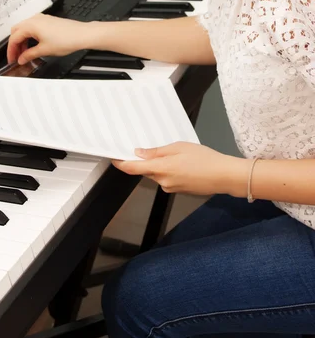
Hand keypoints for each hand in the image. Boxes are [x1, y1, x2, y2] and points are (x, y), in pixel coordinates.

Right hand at [7, 13, 92, 63]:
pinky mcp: (47, 21)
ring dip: (22, 41)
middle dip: (15, 44)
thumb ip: (29, 55)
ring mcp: (41, 19)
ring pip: (24, 29)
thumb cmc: (66, 39)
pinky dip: (29, 37)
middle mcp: (34, 19)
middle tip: (17, 56)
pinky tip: (33, 46)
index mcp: (30, 25)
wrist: (82, 34)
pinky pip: (33, 27)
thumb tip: (22, 59)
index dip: (11, 50)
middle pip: (16, 31)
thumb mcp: (44, 50)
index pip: (14, 38)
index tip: (12, 60)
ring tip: (25, 54)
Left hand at [112, 142, 248, 197]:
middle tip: (150, 147)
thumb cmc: (204, 158)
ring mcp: (171, 188)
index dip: (121, 163)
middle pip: (146, 171)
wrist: (224, 176)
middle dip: (145, 161)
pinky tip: (183, 164)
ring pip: (158, 175)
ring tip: (176, 154)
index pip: (133, 168)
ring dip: (160, 166)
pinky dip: (170, 171)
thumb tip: (140, 153)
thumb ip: (157, 151)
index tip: (114, 158)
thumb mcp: (179, 147)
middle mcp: (163, 181)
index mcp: (161, 168)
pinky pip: (168, 179)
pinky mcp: (179, 191)